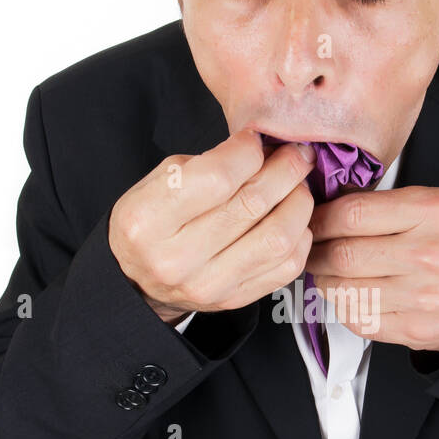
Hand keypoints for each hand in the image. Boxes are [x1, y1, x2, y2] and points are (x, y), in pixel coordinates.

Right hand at [108, 131, 316, 321]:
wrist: (139, 280)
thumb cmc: (151, 222)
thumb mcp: (160, 181)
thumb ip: (208, 163)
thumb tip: (263, 147)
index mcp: (148, 220)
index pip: (218, 177)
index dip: (249, 150)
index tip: (257, 140)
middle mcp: (177, 259)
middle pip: (253, 204)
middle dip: (285, 169)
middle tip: (294, 154)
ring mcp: (209, 285)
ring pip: (278, 238)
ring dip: (299, 203)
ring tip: (297, 185)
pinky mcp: (235, 299)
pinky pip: (287, 267)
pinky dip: (299, 236)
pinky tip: (292, 219)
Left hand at [305, 186, 438, 352]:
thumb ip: (392, 204)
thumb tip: (337, 206)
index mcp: (432, 212)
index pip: (353, 213)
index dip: (321, 218)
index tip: (314, 220)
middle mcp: (426, 253)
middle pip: (343, 254)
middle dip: (317, 252)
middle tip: (313, 249)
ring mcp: (420, 296)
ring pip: (345, 290)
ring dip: (326, 282)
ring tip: (328, 273)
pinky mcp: (415, 329)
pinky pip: (360, 320)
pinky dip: (346, 307)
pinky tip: (351, 296)